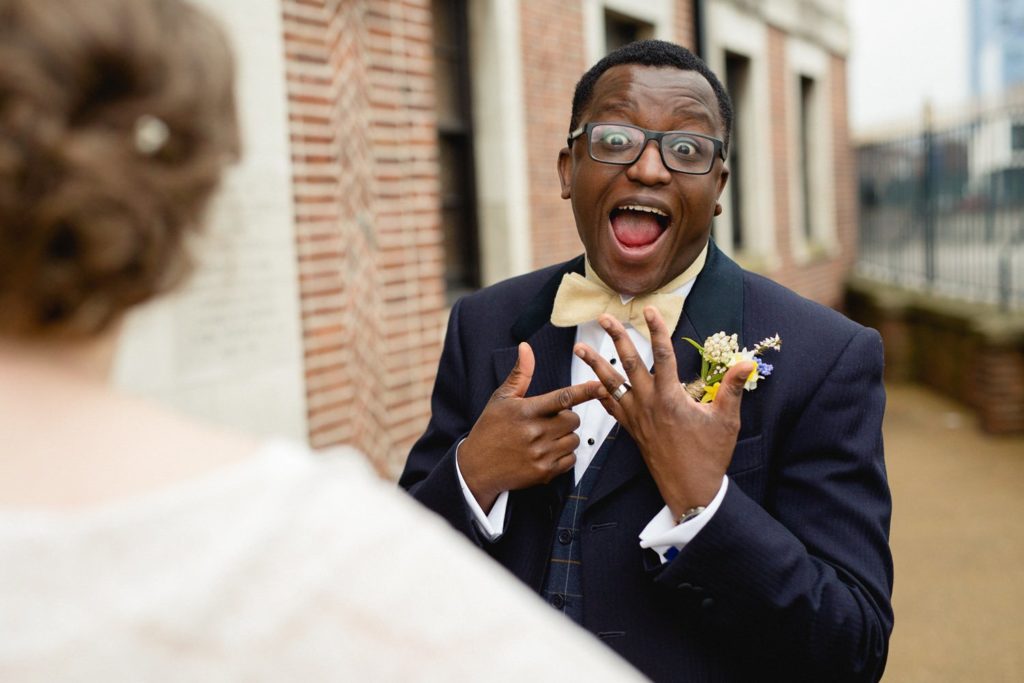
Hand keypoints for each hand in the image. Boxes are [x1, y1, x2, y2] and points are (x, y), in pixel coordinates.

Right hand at [459, 342, 605, 511]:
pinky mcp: (544, 473)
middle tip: (549, 420)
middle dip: (566, 418)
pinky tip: (547, 452)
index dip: (584, 391)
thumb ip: (520, 374)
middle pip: (573, 420)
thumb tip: (526, 347)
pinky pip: (571, 460)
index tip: (600, 386)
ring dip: (566, 437)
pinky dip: (564, 455)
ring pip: (575, 440)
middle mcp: (534, 433)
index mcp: (526, 411)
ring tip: (545, 437)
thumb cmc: (490, 429)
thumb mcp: (501, 398)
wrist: (477, 467)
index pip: (562, 398)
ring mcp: (540, 454)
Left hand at [573, 307, 753, 520]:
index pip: (663, 354)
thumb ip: (733, 387)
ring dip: (595, 364)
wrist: (690, 489)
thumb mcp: (726, 419)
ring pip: (611, 384)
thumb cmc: (710, 455)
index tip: (649, 310)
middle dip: (617, 337)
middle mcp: (649, 403)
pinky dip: (600, 394)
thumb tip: (747, 362)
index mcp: (671, 397)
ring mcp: (637, 417)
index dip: (656, 329)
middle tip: (604, 317)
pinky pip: (611, 408)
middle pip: (629, 363)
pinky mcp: (632, 430)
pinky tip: (591, 384)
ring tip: (579, 348)